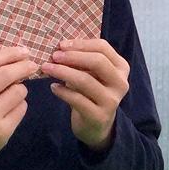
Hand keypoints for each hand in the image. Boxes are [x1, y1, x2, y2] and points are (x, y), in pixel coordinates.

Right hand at [0, 46, 41, 169]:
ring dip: (20, 89)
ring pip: (19, 91)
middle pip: (8, 74)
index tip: (24, 51)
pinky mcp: (2, 131)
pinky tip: (9, 109)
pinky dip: (19, 105)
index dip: (11, 52)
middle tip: (32, 65)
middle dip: (24, 66)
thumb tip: (14, 56)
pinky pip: (22, 108)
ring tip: (12, 94)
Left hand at [41, 38, 129, 152]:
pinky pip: (77, 99)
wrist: (96, 125)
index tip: (61, 45)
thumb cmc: (91, 93)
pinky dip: (62, 91)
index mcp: (121, 68)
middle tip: (53, 56)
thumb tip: (61, 46)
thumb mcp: (92, 74)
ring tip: (47, 69)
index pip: (103, 47)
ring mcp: (111, 101)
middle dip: (72, 56)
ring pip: (85, 80)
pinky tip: (53, 87)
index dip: (81, 44)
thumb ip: (83, 60)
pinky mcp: (99, 116)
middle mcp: (120, 83)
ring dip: (63, 72)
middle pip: (97, 62)